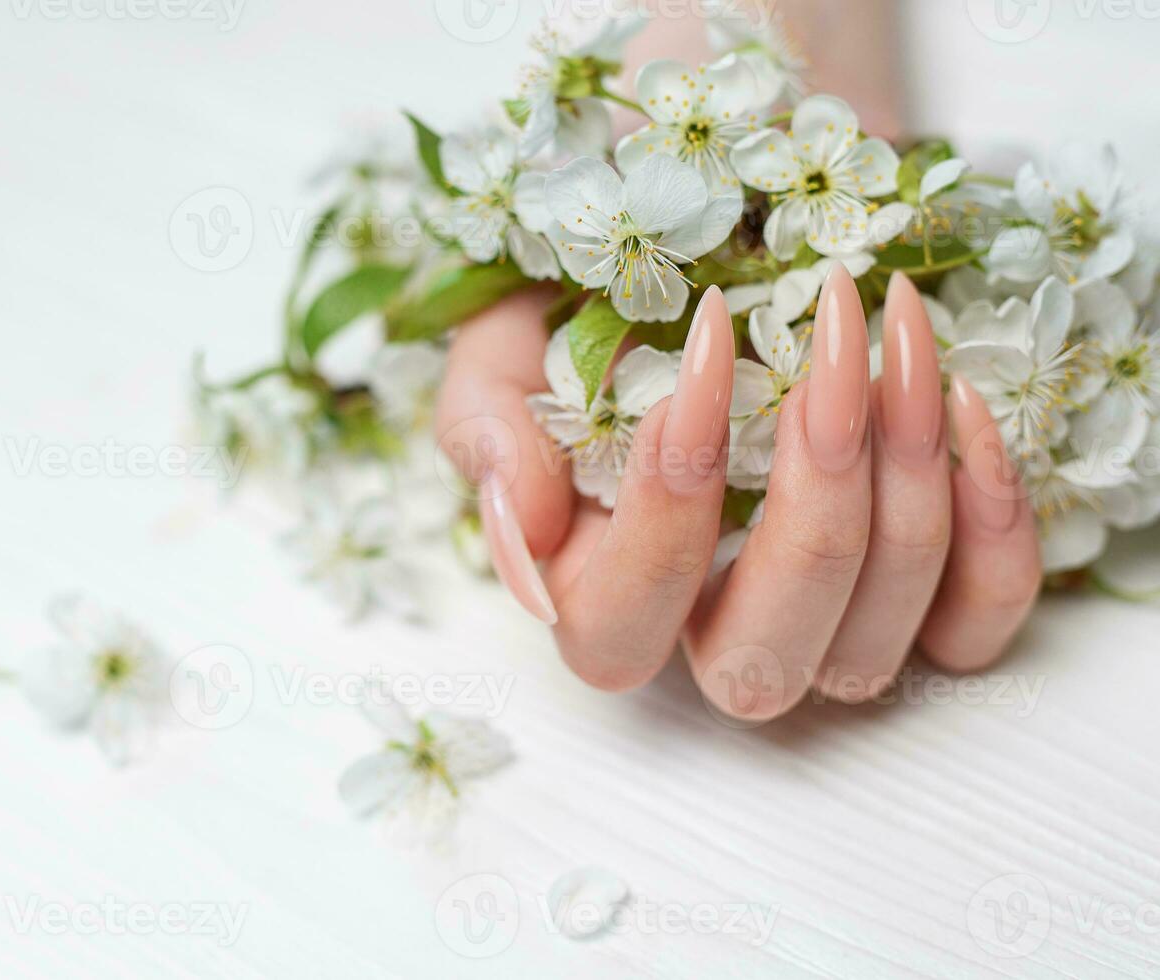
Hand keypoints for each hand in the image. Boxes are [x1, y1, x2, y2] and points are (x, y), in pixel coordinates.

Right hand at [434, 266, 1042, 721]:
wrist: (729, 201)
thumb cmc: (609, 276)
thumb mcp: (509, 334)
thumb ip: (486, 427)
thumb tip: (523, 536)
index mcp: (600, 588)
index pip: (616, 631)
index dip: (664, 517)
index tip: (700, 356)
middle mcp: (713, 630)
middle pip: (758, 664)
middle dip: (809, 502)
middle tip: (832, 350)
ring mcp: (830, 624)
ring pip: (875, 645)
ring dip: (905, 482)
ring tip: (898, 331)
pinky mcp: (936, 594)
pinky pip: (979, 624)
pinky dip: (991, 527)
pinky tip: (963, 406)